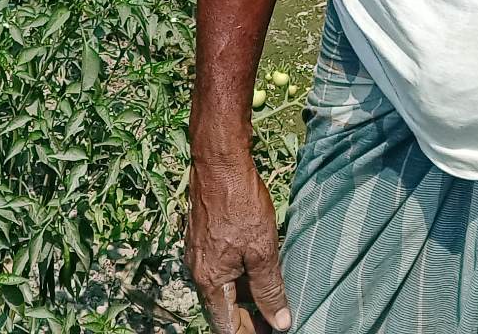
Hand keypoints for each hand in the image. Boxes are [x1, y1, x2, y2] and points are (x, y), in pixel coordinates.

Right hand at [185, 148, 291, 332]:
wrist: (219, 161)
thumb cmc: (240, 203)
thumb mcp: (262, 250)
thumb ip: (269, 289)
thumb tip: (279, 322)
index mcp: (210, 280)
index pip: (226, 325)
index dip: (249, 333)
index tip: (270, 332)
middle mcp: (198, 270)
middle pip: (222, 308)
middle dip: (248, 318)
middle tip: (275, 318)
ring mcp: (198, 252)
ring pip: (223, 287)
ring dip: (245, 296)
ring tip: (271, 296)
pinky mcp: (203, 236)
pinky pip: (221, 267)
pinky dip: (239, 275)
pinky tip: (258, 268)